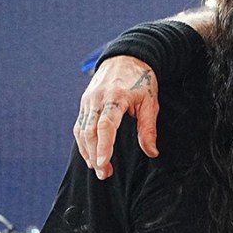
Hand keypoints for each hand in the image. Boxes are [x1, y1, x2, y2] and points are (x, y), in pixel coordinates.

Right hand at [75, 55, 159, 178]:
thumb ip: (149, 128)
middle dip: (94, 154)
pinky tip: (90, 154)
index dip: (103, 146)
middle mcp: (97, 99)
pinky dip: (83, 142)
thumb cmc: (142, 81)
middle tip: (103, 173)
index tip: (103, 163)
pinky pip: (79, 125)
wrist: (126, 58)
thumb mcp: (150, 102)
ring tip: (98, 168)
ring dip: (87, 151)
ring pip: (81, 130)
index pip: (106, 125)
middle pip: (89, 131)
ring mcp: (88, 101)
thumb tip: (152, 152)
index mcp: (116, 97)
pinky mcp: (84, 103)